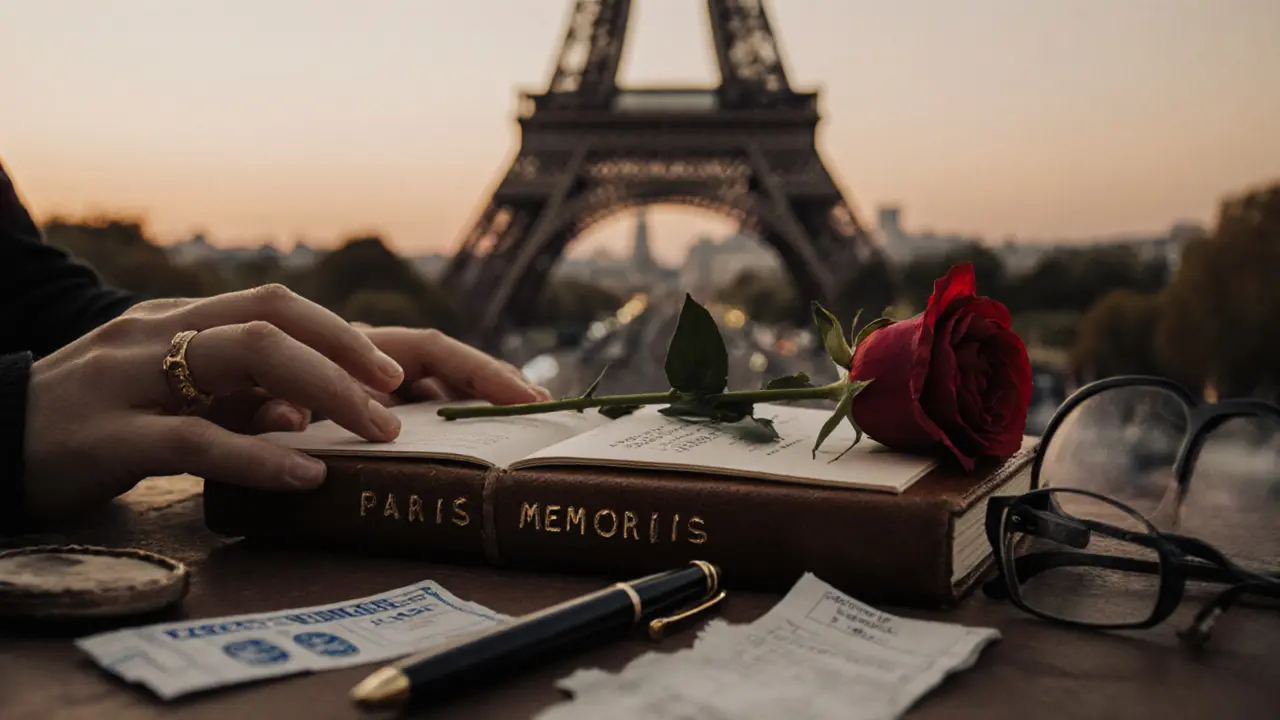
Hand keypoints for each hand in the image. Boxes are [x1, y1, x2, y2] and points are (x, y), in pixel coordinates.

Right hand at [21, 285, 527, 519]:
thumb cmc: (110, 411)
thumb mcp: (195, 397)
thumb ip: (261, 396)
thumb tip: (336, 417)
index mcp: (214, 324)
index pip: (323, 316)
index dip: (414, 345)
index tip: (494, 385)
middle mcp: (184, 330)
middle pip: (290, 313)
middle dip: (374, 351)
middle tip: (436, 400)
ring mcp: (145, 374)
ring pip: (247, 351)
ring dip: (325, 385)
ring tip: (384, 426)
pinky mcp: (111, 430)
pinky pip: (194, 434)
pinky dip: (257, 450)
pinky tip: (308, 470)